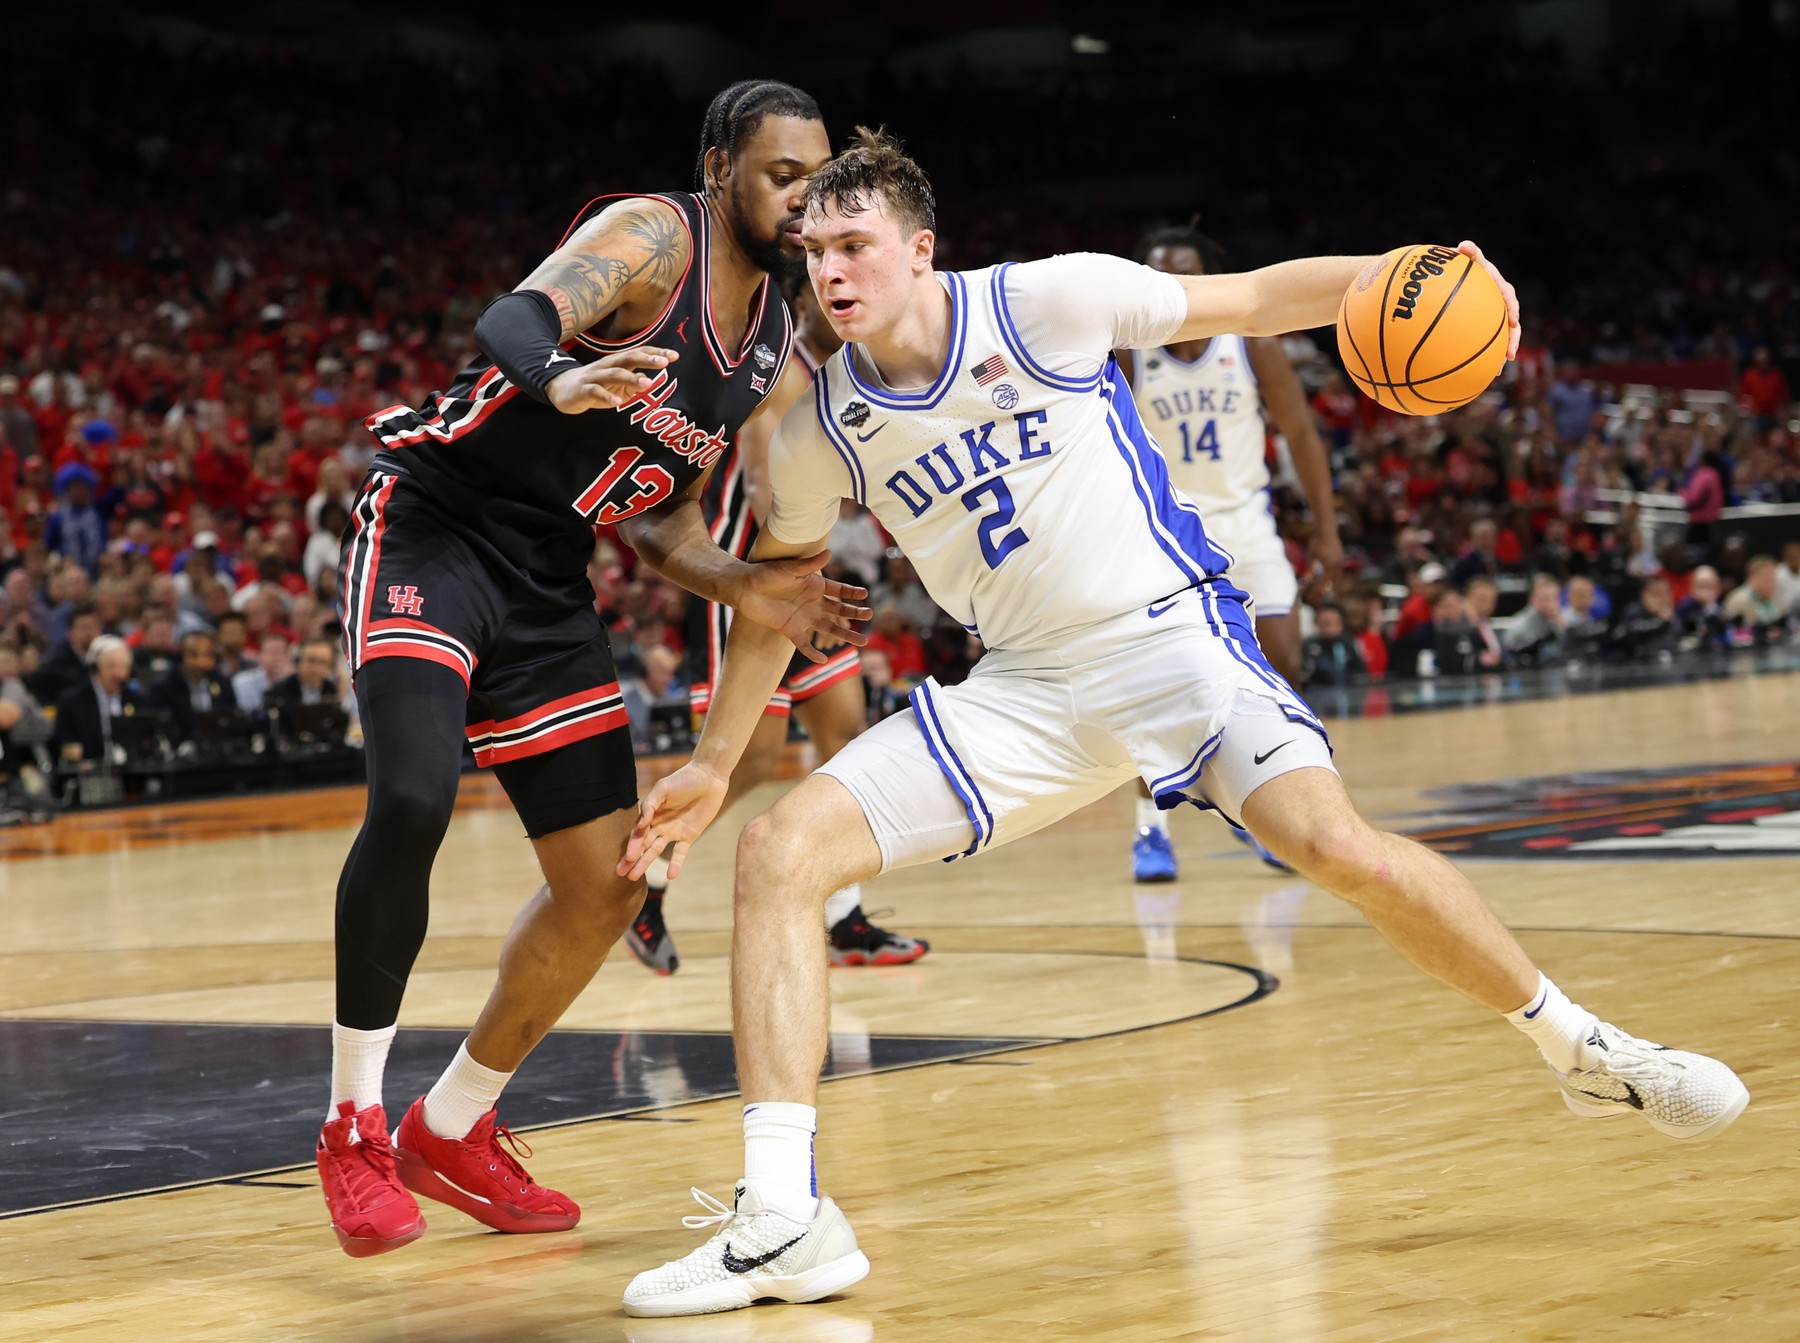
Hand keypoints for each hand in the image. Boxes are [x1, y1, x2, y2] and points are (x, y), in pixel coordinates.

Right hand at [546, 347, 677, 413]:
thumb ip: (633, 384)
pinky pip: (596, 392)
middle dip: (647, 359)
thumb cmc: (595, 386)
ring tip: (648, 384)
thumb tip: (649, 381)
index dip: (656, 354)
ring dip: (631, 378)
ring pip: (614, 374)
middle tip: (665, 362)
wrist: (562, 390)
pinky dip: (607, 397)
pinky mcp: (583, 390)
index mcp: (618, 363)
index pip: (639, 354)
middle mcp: (608, 365)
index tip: (674, 356)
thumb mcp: (617, 386)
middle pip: (629, 358)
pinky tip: (618, 404)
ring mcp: (595, 376)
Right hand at [617, 760, 728, 881]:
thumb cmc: (683, 780)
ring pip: (656, 851)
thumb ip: (650, 804)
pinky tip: (670, 876)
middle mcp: (659, 825)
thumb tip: (640, 824)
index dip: (632, 845)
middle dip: (632, 859)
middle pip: (643, 845)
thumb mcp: (663, 788)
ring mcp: (673, 832)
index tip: (627, 857)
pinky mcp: (689, 836)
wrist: (709, 778)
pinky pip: (680, 853)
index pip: (638, 833)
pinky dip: (676, 864)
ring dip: (646, 863)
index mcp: (651, 814)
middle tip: (622, 873)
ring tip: (634, 876)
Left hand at [734, 551, 870, 662]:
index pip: (838, 590)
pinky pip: (804, 644)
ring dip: (844, 635)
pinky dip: (812, 653)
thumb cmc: (766, 573)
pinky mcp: (791, 630)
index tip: (865, 595)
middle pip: (838, 611)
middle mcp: (813, 603)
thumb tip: (829, 553)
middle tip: (869, 616)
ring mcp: (804, 618)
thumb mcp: (789, 569)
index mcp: (814, 586)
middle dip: (854, 614)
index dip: (851, 593)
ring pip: (828, 628)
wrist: (745, 588)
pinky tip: (822, 660)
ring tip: (862, 642)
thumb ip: (809, 565)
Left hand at [1309, 530, 1345, 591]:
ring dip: (1335, 582)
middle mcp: (1336, 564)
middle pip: (1334, 580)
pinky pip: (1340, 569)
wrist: (1327, 531)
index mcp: (1328, 565)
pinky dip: (1337, 575)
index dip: (1321, 588)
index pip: (1325, 581)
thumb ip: (1310, 569)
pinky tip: (1333, 577)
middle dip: (1330, 587)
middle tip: (1326, 594)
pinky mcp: (1342, 557)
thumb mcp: (1311, 556)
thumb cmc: (1316, 543)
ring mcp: (1341, 560)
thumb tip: (1306, 580)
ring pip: (1339, 575)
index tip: (1317, 593)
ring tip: (1331, 588)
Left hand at [1456, 241, 1520, 359]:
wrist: (1454, 275)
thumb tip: (1464, 245)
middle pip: (1510, 322)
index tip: (1513, 321)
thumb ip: (1469, 252)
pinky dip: (1481, 356)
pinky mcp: (1482, 325)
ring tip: (1496, 370)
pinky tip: (1475, 372)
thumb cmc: (1461, 264)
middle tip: (1508, 354)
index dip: (1512, 309)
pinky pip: (1484, 341)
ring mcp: (1491, 315)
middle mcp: (1498, 302)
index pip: (1508, 296)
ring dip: (1499, 353)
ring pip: (1500, 336)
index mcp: (1497, 286)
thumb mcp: (1466, 257)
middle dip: (1511, 339)